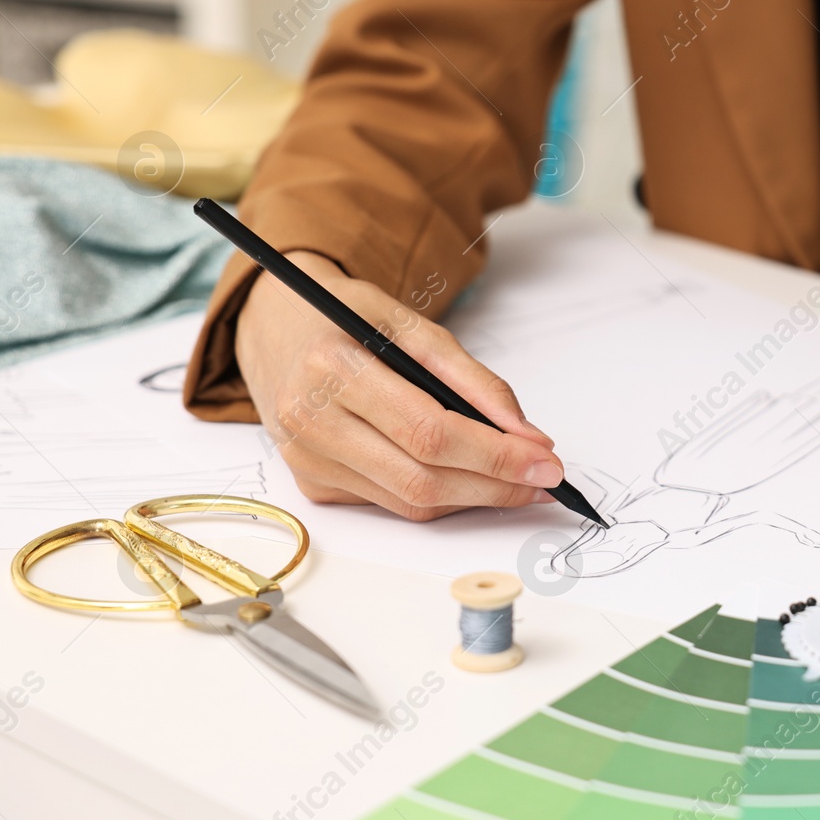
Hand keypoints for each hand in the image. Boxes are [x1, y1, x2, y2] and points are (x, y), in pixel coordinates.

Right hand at [234, 251, 561, 519]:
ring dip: (474, 497)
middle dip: (496, 486)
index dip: (496, 455)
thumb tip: (527, 436)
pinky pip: (390, 502)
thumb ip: (473, 379)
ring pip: (410, 502)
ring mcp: (306, 459)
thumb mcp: (412, 323)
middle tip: (545, 480)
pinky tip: (466, 477)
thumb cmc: (347, 317)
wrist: (272, 325)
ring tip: (517, 480)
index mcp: (333, 368)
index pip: (430, 433)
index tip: (548, 462)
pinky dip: (438, 495)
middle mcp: (310, 421)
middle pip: (422, 478)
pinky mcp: (311, 482)